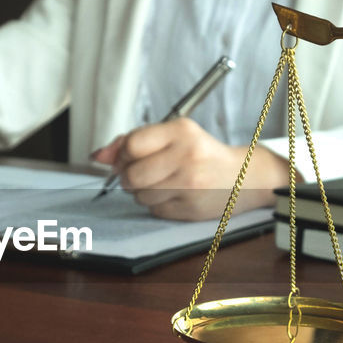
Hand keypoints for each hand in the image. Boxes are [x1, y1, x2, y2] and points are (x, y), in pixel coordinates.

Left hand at [90, 118, 292, 219]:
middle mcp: (187, 156)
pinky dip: (157, 205)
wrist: (243, 178)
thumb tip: (99, 156)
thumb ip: (133, 141)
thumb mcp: (173, 136)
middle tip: (143, 174)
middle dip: (129, 178)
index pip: (131, 145)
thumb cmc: (202, 154)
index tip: (128, 158)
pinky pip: (154, 210)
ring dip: (143, 193)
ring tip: (163, 184)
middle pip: (131, 175)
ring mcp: (190, 185)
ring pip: (140, 196)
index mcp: (181, 131)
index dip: (122, 155)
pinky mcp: (191, 209)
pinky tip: (174, 195)